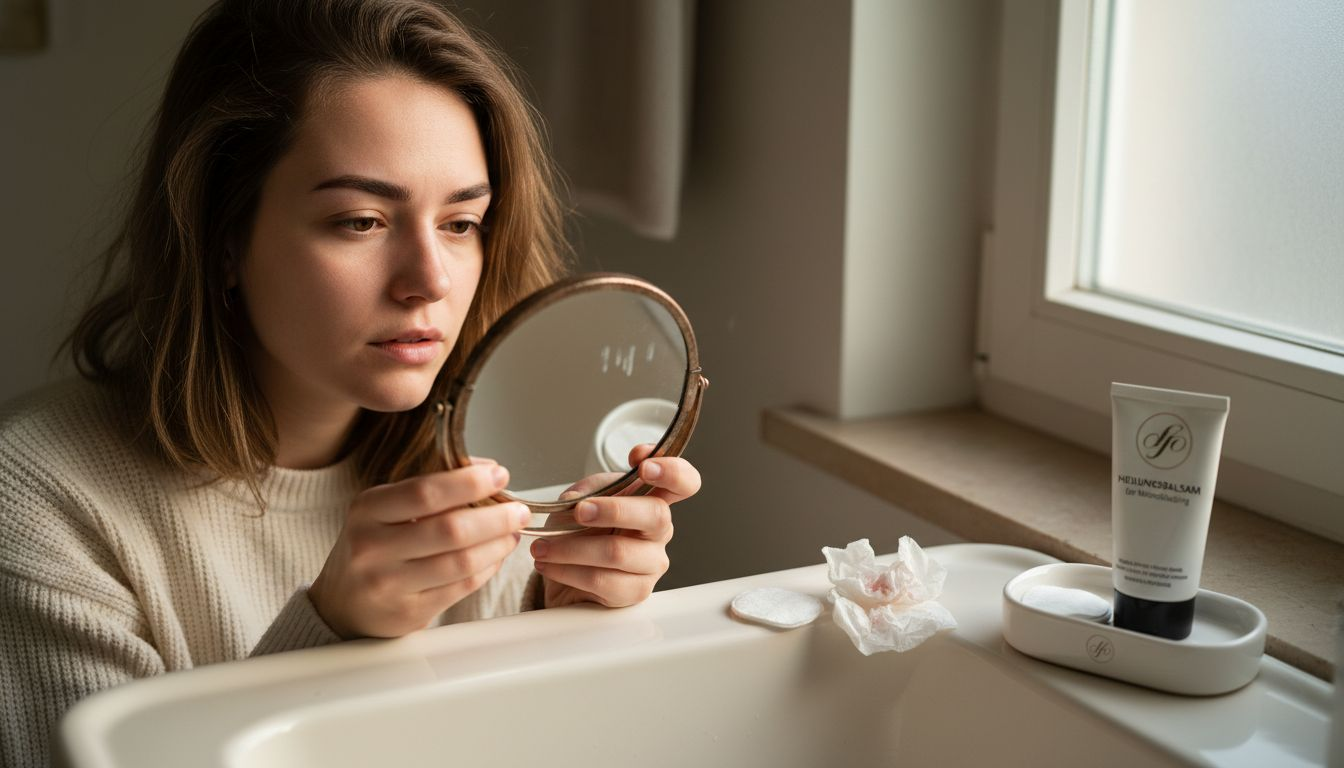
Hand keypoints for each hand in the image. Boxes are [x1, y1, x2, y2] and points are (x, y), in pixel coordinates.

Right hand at [308, 462, 530, 638]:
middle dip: (495, 517)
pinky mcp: (409, 612)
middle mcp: (373, 547)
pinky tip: (496, 556)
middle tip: (519, 510)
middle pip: (450, 529)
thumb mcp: (385, 509)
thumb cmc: (373, 546)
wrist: (343, 603)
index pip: (425, 492)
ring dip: (498, 545)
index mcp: (367, 510)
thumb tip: (487, 469)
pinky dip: (488, 568)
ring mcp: (389, 584)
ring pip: (461, 561)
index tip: (499, 475)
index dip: (468, 482)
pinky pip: (462, 586)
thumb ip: (431, 487)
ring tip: (513, 533)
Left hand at [531, 447, 700, 608]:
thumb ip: (588, 491)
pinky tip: (549, 565)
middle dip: (613, 510)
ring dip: (571, 547)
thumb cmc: (579, 531)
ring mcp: (650, 563)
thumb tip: (582, 501)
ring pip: (618, 552)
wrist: (564, 573)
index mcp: (652, 500)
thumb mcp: (581, 498)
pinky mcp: (634, 592)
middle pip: (656, 515)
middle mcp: (659, 532)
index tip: (643, 465)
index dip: (672, 471)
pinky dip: (567, 571)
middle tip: (579, 511)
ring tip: (542, 547)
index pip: (683, 483)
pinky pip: (602, 581)